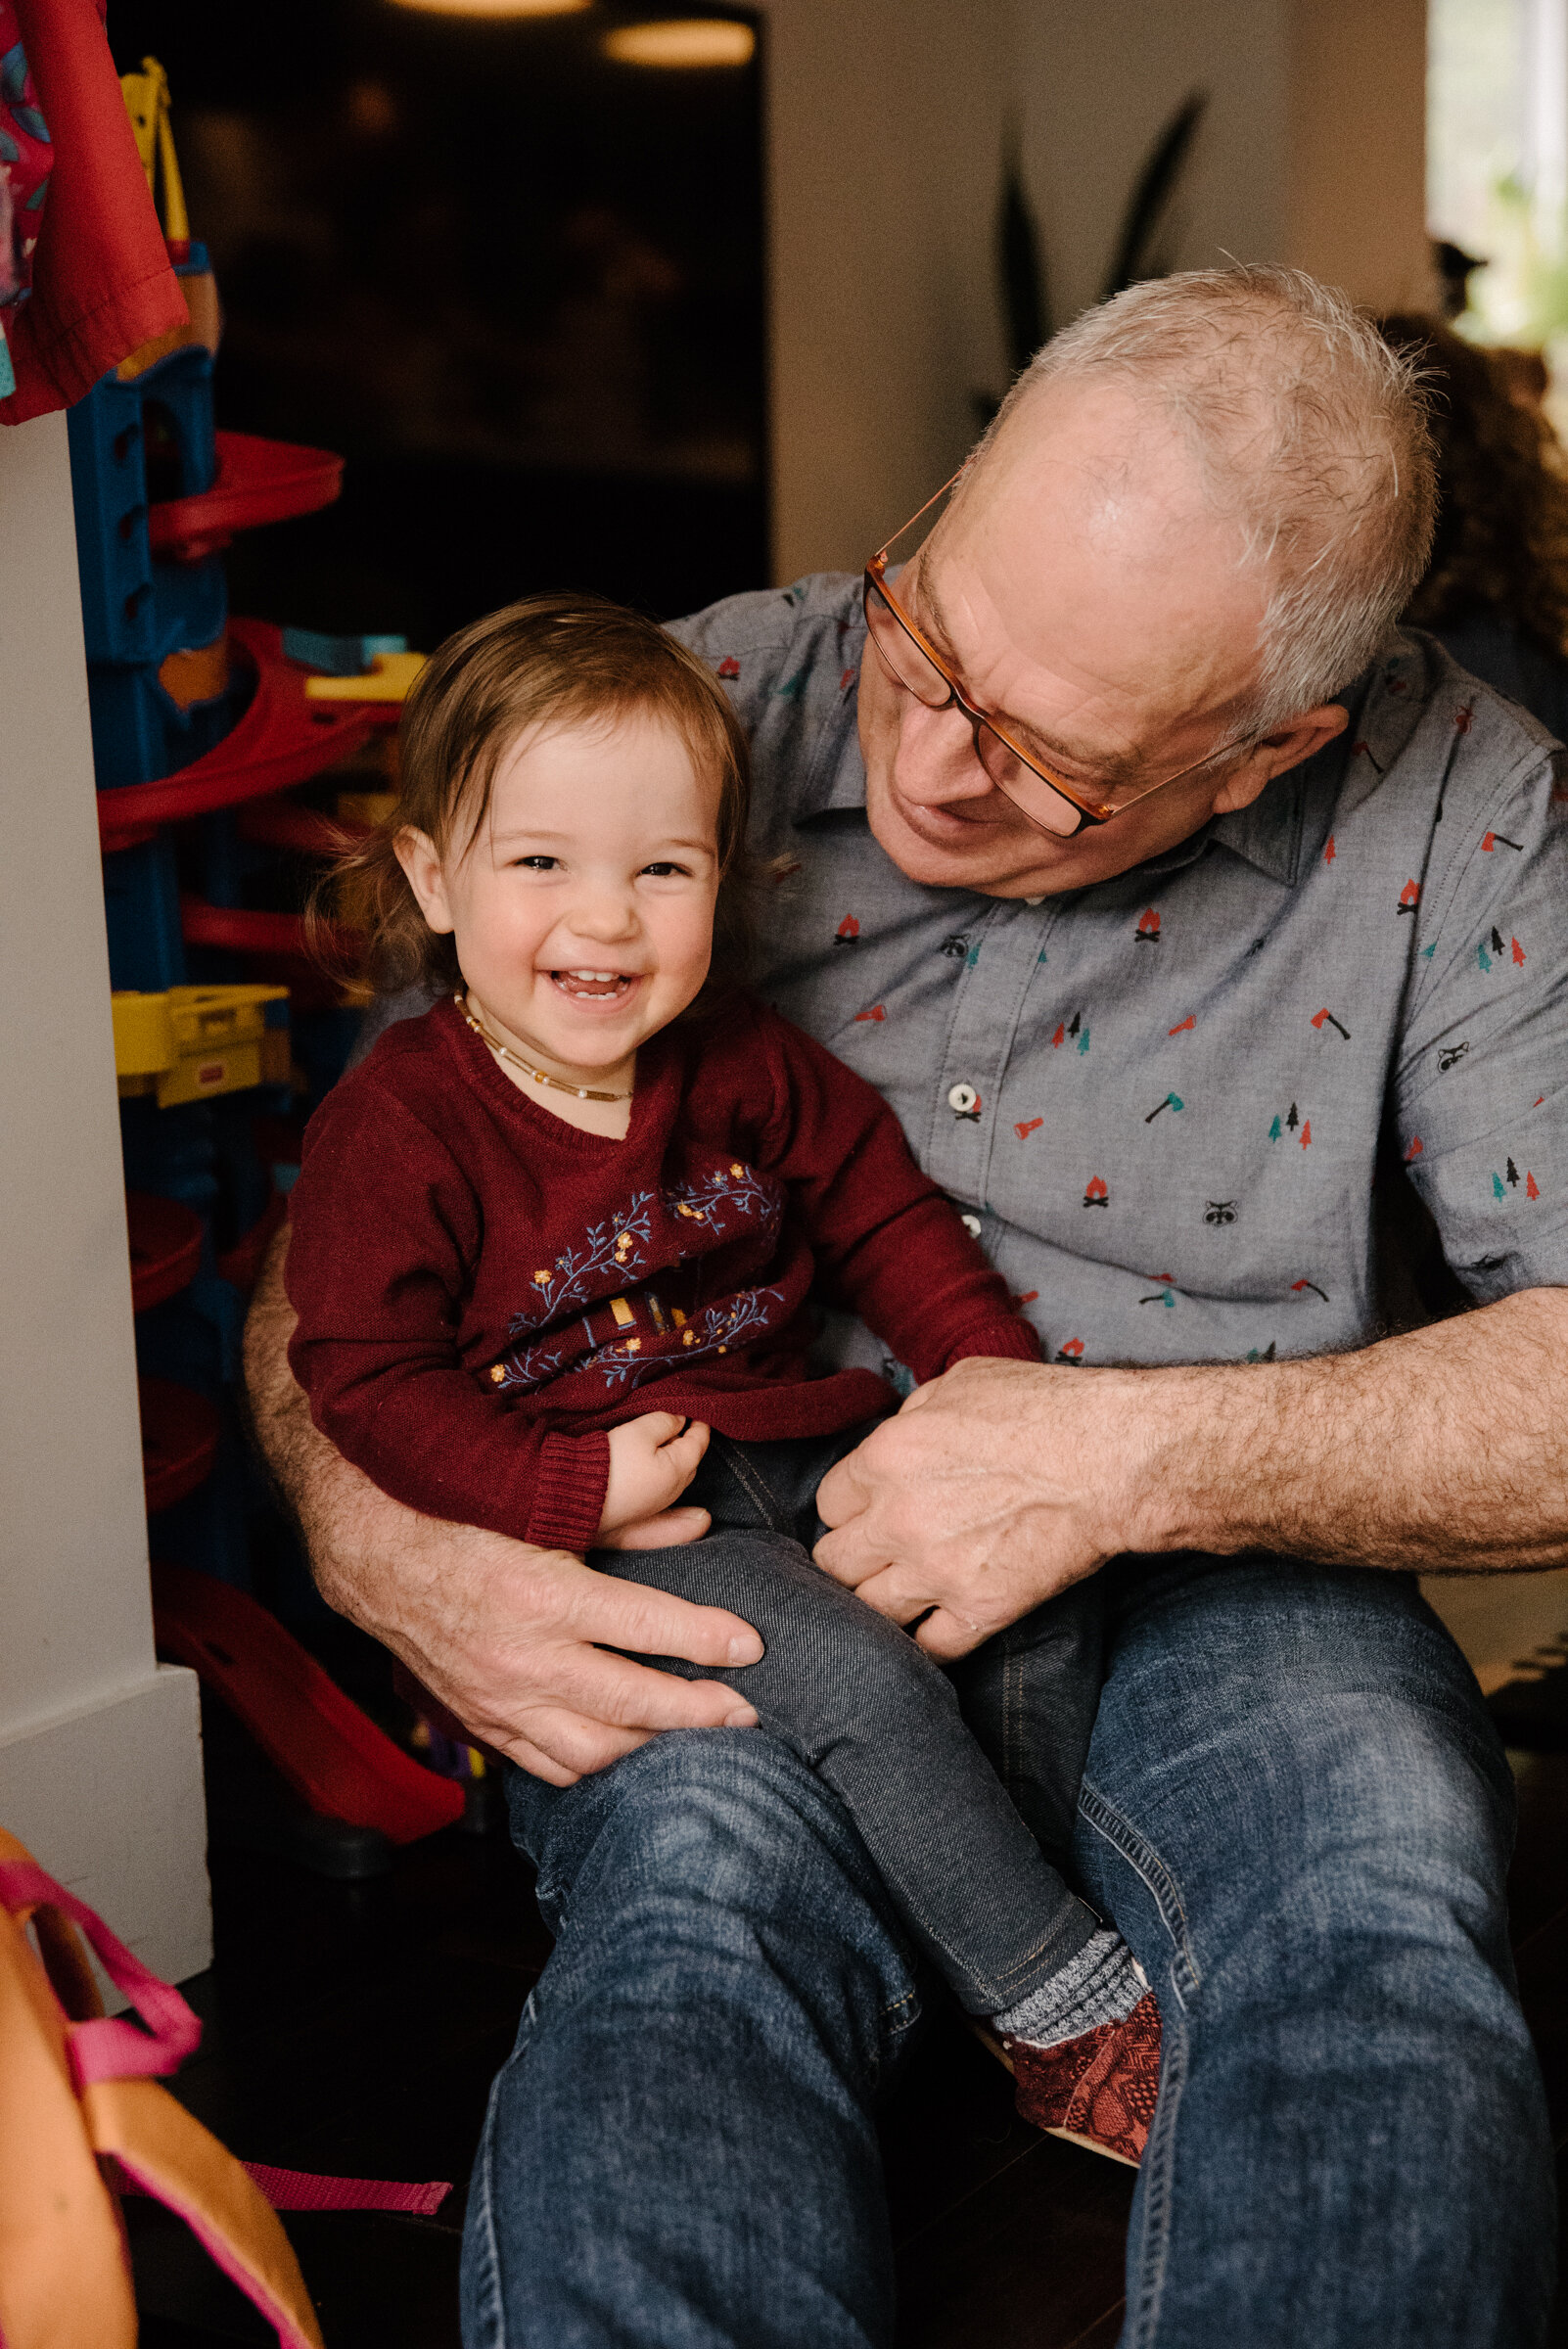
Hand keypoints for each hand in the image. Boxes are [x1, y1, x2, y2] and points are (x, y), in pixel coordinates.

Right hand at [243, 1232, 760, 1784]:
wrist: (376, 1558)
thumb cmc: (466, 1520)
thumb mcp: (544, 1510)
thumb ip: (625, 1525)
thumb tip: (699, 1527)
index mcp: (543, 1596)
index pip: (648, 1626)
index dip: (708, 1641)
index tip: (753, 1647)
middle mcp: (524, 1659)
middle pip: (634, 1704)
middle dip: (701, 1711)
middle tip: (749, 1710)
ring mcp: (501, 1702)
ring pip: (596, 1751)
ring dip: (653, 1746)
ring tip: (699, 1734)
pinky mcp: (484, 1724)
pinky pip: (550, 1767)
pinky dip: (598, 1764)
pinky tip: (631, 1749)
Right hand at [597, 1413, 711, 1547]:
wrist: (575, 1498)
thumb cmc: (610, 1463)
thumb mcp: (639, 1432)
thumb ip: (665, 1422)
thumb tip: (680, 1420)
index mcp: (678, 1470)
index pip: (698, 1443)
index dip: (701, 1424)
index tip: (700, 1411)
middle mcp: (673, 1491)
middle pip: (690, 1461)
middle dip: (689, 1441)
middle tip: (682, 1421)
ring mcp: (656, 1504)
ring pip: (675, 1476)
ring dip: (675, 1457)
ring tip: (665, 1438)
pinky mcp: (638, 1511)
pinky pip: (660, 1487)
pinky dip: (663, 1471)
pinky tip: (651, 1463)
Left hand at [813, 1356, 1153, 1657]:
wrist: (1112, 1458)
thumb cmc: (1046, 1409)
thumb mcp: (961, 1382)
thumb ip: (914, 1415)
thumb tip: (901, 1436)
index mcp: (885, 1457)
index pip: (829, 1502)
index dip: (851, 1507)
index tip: (871, 1510)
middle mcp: (898, 1519)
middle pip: (834, 1563)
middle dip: (854, 1558)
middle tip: (879, 1554)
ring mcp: (936, 1571)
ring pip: (869, 1612)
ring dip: (884, 1601)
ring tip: (903, 1593)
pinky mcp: (980, 1609)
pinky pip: (929, 1648)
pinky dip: (929, 1641)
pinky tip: (938, 1624)